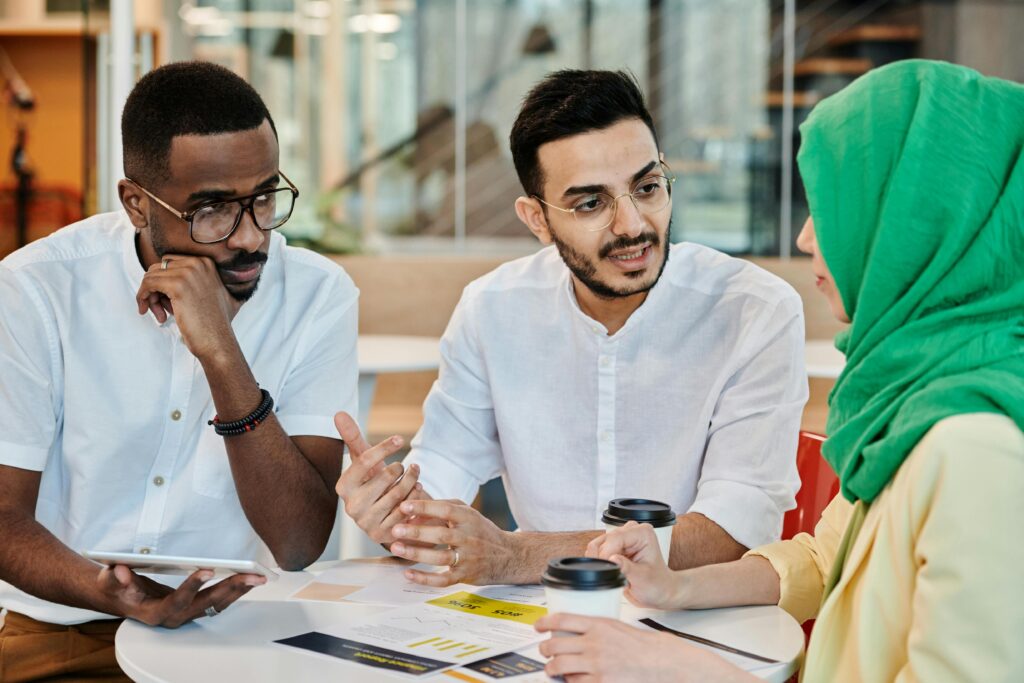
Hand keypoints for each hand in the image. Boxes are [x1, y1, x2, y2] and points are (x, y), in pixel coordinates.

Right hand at [98, 564, 265, 628]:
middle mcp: (175, 616)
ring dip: (239, 590)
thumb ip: (114, 577)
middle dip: (231, 588)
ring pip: (218, 604)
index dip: (192, 586)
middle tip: (251, 575)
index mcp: (155, 613)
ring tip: (258, 577)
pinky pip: (219, 601)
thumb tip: (121, 572)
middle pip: (207, 604)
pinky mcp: (196, 607)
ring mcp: (188, 613)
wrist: (122, 599)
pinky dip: (235, 590)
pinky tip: (249, 580)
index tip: (207, 569)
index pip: (178, 600)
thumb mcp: (108, 581)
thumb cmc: (118, 589)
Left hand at [135, 255, 239, 359]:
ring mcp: (188, 273)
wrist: (218, 341)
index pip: (170, 263)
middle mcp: (198, 263)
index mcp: (206, 262)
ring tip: (158, 313)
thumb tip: (180, 278)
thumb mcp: (215, 293)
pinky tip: (146, 310)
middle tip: (159, 307)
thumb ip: (202, 280)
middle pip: (160, 268)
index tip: (165, 299)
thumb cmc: (214, 324)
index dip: (164, 281)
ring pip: (152, 276)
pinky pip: (148, 283)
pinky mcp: (177, 286)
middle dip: (155, 288)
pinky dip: (142, 296)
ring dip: (149, 295)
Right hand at [333, 412, 428, 546]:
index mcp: (343, 487)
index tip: (399, 438)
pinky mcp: (383, 535)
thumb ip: (352, 438)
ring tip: (415, 476)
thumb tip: (339, 413)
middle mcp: (351, 507)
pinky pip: (408, 510)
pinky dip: (416, 497)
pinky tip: (416, 493)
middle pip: (387, 475)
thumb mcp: (364, 461)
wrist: (385, 516)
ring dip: (413, 480)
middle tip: (408, 466)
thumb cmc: (373, 483)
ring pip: (401, 492)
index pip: (365, 459)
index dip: (384, 446)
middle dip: (402, 467)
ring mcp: (366, 523)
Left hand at [389, 499, 519, 586]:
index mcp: (469, 518)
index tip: (404, 506)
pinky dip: (425, 579)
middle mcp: (469, 538)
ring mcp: (468, 558)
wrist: (508, 555)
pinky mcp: (465, 576)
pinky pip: (443, 579)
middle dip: (416, 532)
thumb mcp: (467, 513)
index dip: (425, 508)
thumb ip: (442, 507)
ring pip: (440, 558)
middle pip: (441, 535)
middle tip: (395, 530)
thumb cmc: (480, 530)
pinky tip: (408, 574)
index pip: (445, 510)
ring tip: (396, 548)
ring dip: (416, 554)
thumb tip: (414, 508)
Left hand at [535, 614, 752, 682]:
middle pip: (554, 644)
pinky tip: (572, 679)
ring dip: (552, 667)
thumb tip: (573, 633)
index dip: (544, 622)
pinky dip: (570, 681)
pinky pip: (574, 682)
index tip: (538, 625)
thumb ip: (595, 629)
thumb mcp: (616, 626)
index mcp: (598, 624)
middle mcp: (594, 643)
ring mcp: (596, 665)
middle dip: (544, 649)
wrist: (662, 661)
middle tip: (544, 650)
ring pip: (559, 665)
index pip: (562, 619)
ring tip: (552, 667)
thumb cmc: (642, 645)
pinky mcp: (600, 682)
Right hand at [586, 522, 684, 609]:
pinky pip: (598, 550)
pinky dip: (599, 562)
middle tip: (605, 574)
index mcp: (643, 533)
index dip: (606, 553)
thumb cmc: (657, 584)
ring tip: (609, 574)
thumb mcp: (643, 579)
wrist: (659, 591)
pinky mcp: (615, 546)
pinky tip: (608, 571)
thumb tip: (611, 559)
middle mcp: (632, 531)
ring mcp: (622, 538)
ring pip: (598, 544)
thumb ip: (627, 568)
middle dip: (602, 558)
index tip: (604, 568)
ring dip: (599, 560)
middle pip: (605, 540)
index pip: (616, 538)